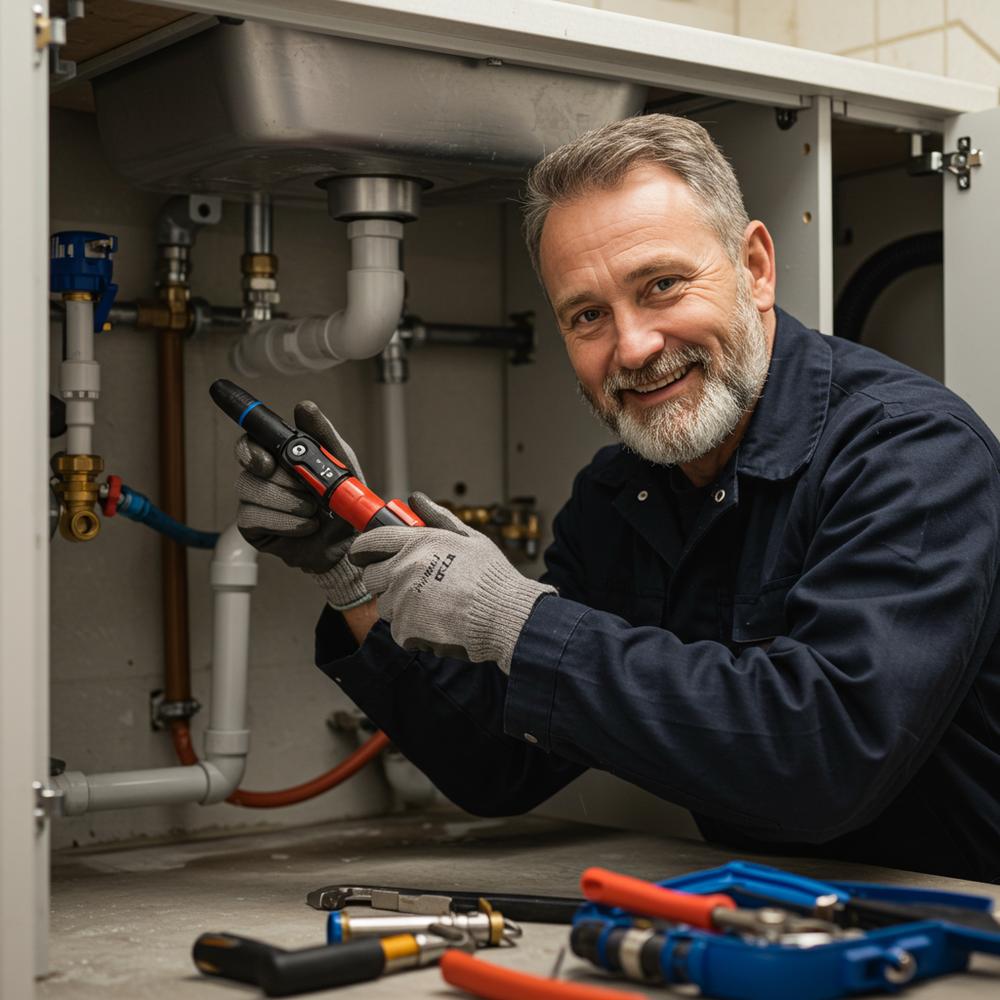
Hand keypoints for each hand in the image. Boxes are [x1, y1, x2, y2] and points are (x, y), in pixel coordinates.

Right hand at [234, 400, 370, 609]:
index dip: (251, 449)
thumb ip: (323, 434)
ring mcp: (255, 503)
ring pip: (251, 491)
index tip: (267, 461)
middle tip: (307, 490)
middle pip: (249, 468)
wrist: (349, 542)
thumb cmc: (343, 503)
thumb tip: (304, 408)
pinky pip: (254, 517)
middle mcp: (264, 478)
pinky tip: (306, 526)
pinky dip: (286, 521)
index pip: (250, 442)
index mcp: (280, 458)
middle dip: (284, 481)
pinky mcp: (253, 528)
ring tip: (312, 510)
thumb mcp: (341, 462)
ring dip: (289, 502)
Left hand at [349, 493, 554, 671]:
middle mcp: (403, 570)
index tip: (362, 554)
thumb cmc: (491, 577)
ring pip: (385, 605)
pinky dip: (413, 630)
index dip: (363, 549)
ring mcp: (402, 601)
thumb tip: (416, 499)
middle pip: (371, 577)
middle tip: (408, 584)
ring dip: (400, 607)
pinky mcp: (405, 630)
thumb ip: (438, 518)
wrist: (503, 616)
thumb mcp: (470, 538)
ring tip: (432, 606)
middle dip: (384, 579)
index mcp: (417, 543)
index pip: (371, 541)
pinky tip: (437, 623)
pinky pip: (399, 630)